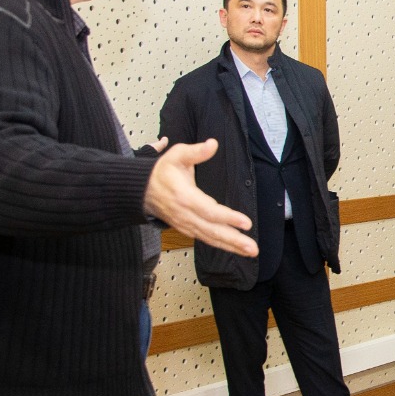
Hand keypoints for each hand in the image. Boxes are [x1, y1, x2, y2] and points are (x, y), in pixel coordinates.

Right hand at [143, 139, 257, 256]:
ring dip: (231, 246)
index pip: (209, 211)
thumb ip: (195, 151)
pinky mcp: (187, 229)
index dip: (228, 218)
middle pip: (212, 230)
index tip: (246, 223)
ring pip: (210, 238)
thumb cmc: (161, 172)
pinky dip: (221, 246)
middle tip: (252, 248)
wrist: (141, 190)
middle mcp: (186, 215)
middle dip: (234, 240)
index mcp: (185, 197)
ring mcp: (186, 224)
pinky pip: (206, 239)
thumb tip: (212, 144)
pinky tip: (235, 248)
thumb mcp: (176, 156)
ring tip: (250, 251)